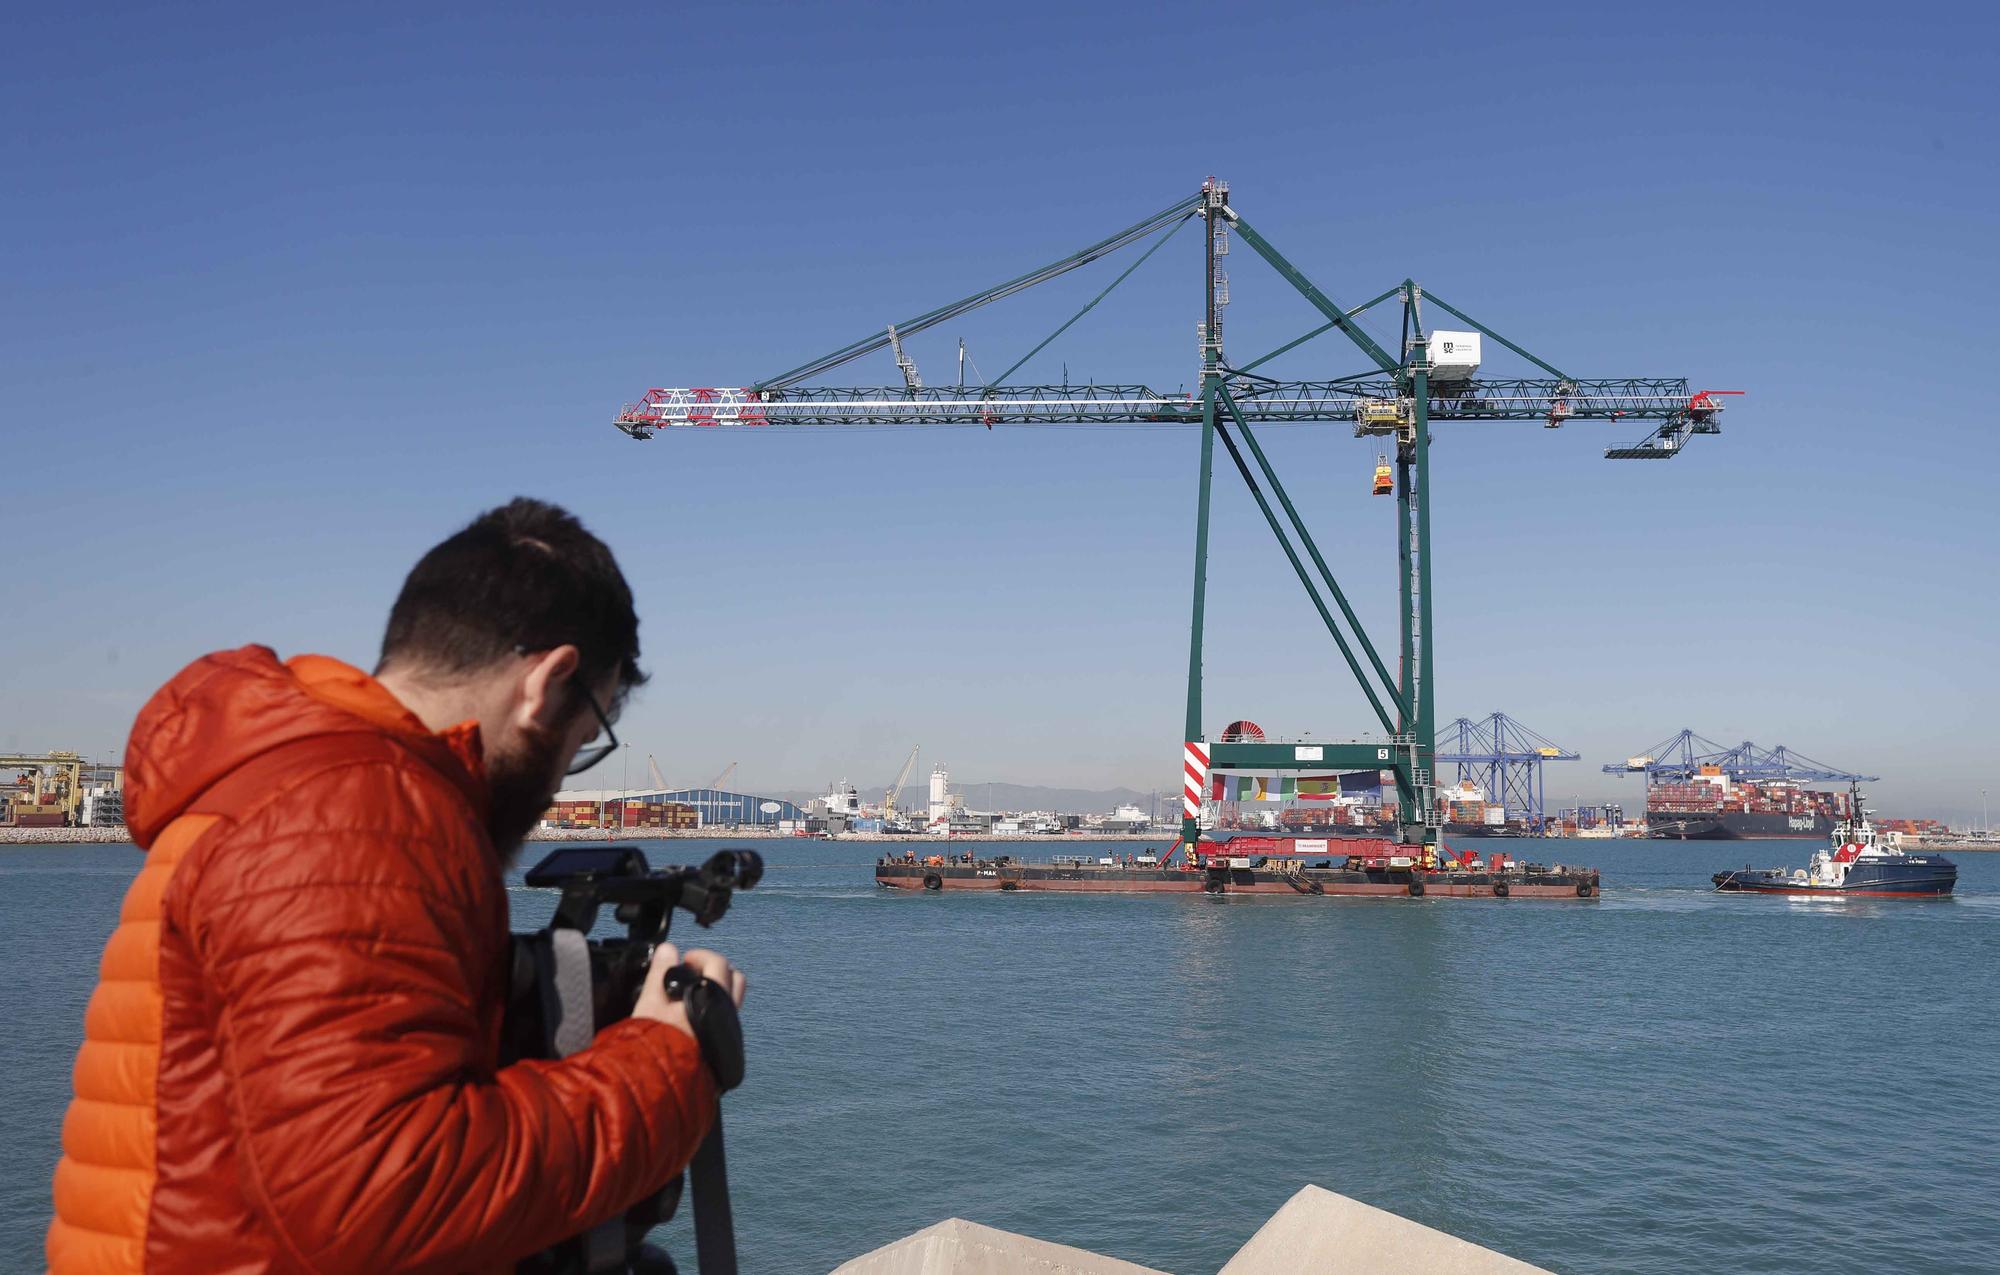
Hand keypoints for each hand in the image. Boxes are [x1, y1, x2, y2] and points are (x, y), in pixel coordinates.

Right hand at [632, 942, 746, 1042]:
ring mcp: (729, 1031)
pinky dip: (714, 1010)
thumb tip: (668, 949)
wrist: (663, 1084)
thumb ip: (660, 972)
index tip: (685, 960)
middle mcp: (728, 1013)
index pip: (718, 963)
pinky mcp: (726, 1047)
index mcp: (714, 997)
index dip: (700, 956)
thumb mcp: (651, 1002)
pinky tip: (692, 1017)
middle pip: (735, 980)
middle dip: (716, 970)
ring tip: (690, 995)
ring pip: (732, 1001)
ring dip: (716, 991)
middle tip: (693, 973)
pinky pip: (726, 1020)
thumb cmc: (656, 1043)